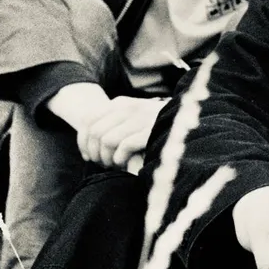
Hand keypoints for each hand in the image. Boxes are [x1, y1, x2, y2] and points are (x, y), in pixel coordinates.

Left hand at [46, 84, 166, 169]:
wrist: (186, 124)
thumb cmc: (153, 130)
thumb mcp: (130, 122)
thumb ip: (110, 127)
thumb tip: (86, 152)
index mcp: (121, 103)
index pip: (88, 120)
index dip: (83, 141)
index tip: (88, 157)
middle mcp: (130, 107)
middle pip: (95, 131)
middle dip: (95, 152)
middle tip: (103, 164)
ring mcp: (142, 117)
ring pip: (106, 139)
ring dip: (107, 157)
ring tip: (114, 165)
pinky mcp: (151, 130)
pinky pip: (123, 145)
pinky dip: (120, 158)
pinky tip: (125, 164)